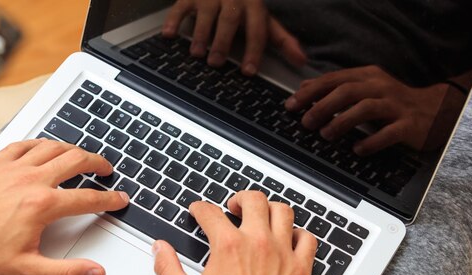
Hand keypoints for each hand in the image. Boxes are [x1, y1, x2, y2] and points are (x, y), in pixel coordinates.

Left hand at [0, 139, 128, 274]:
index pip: (87, 198)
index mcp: (42, 205)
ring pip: (53, 146)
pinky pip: (25, 143)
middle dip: (97, 163)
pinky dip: (41, 143)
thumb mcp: (27, 270)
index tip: (119, 198)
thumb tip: (95, 272)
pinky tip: (45, 148)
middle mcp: (30, 180)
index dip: (109, 198)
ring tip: (82, 155)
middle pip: (75, 161)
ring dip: (73, 148)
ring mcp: (12, 168)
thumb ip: (67, 272)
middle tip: (106, 169)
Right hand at [152, 191, 316, 274]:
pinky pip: (307, 238)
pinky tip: (289, 239)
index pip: (211, 212)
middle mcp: (257, 244)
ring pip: (282, 212)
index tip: (199, 210)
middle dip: (239, 199)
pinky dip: (298, 234)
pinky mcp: (301, 269)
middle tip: (233, 207)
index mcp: (228, 247)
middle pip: (252, 200)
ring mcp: (282, 254)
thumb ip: (168, 267)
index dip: (200, 208)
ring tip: (261, 216)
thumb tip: (160, 249)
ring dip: (269, 209)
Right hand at [163, 0, 306, 74]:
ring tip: (196, 53)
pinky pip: (180, 7)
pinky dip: (173, 21)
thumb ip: (281, 39)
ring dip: (200, 34)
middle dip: (223, 41)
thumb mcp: (264, 18)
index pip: (257, 29)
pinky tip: (169, 35)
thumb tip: (302, 61)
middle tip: (216, 62)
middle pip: (229, 20)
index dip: (254, 50)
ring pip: (206, 13)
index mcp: (253, 6)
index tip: (248, 71)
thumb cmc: (243, 4)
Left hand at [286, 65, 448, 154]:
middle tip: (305, 122)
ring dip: (342, 121)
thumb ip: (335, 87)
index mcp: (367, 77)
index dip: (310, 92)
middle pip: (348, 91)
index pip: (334, 80)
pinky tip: (357, 149)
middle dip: (322, 106)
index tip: (291, 105)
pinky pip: (389, 133)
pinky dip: (371, 141)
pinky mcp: (409, 125)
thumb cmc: (393, 101)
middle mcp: (381, 88)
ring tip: (326, 134)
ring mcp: (396, 106)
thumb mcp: (364, 88)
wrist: (437, 109)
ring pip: (366, 108)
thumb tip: (304, 87)